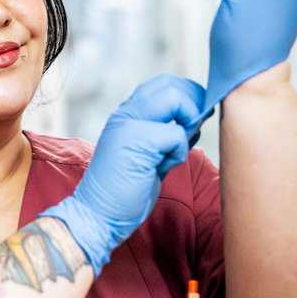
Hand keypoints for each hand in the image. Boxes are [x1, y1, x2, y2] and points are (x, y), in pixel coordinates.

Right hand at [42, 75, 203, 275]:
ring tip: (174, 151)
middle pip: (172, 84)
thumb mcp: (149, 154)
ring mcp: (129, 124)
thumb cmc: (126, 189)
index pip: (164, 83)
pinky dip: (180, 152)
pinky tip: (164, 167)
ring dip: (187, 125)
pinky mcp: (137, 141)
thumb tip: (199, 115)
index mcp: (128, 113)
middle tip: (195, 129)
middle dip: (194, 103)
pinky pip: (177, 134)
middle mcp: (127, 113)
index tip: (196, 119)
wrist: (97, 214)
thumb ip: (168, 132)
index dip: (188, 96)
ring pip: (175, 100)